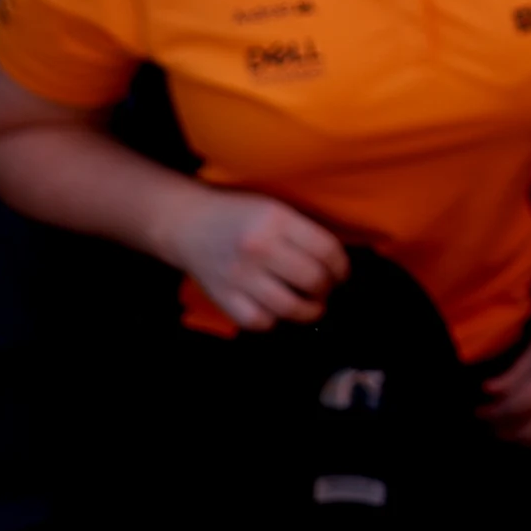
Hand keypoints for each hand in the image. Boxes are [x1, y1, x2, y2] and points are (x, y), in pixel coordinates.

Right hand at [163, 187, 348, 331]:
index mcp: (276, 220)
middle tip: (326, 289)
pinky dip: (274, 321)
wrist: (188, 224)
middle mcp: (258, 248)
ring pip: (289, 307)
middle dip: (327, 289)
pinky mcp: (222, 297)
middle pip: (312, 280)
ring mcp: (238, 275)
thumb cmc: (240, 215)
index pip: (326, 250)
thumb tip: (337, 263)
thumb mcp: (275, 209)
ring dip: (309, 311)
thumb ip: (303, 232)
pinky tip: (278, 311)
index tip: (341, 274)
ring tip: (312, 305)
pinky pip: (258, 321)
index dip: (342, 267)